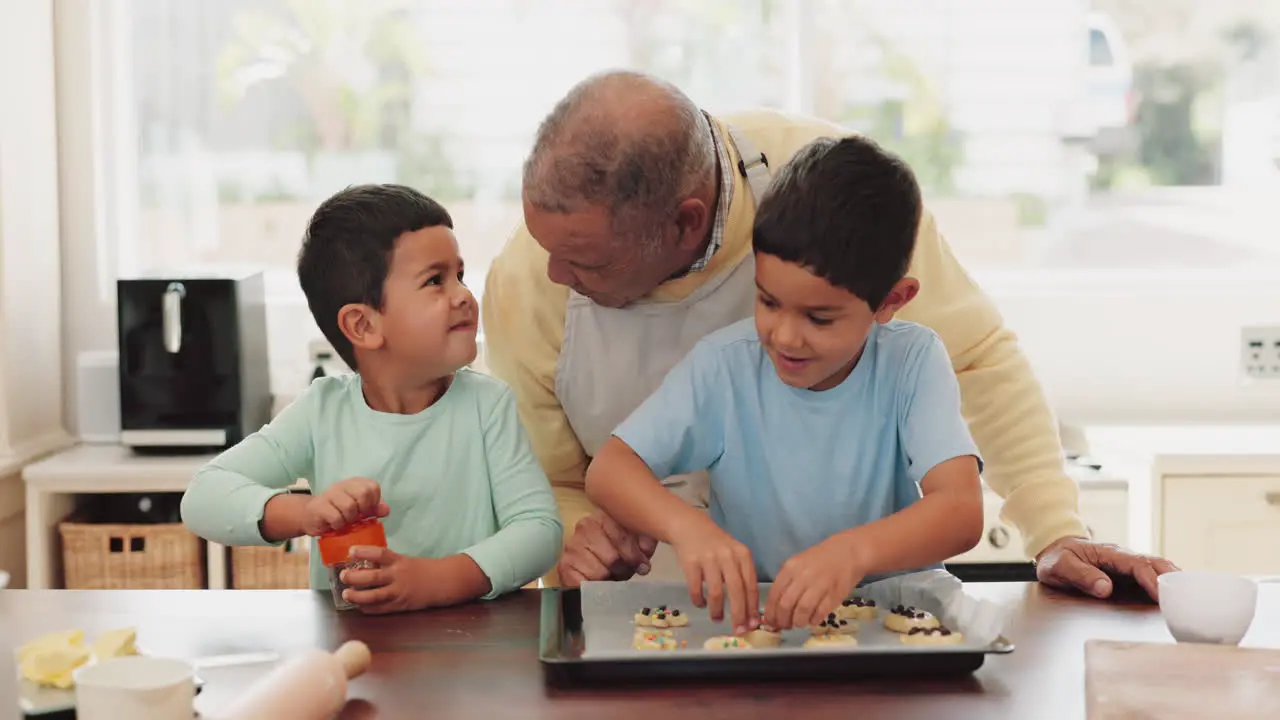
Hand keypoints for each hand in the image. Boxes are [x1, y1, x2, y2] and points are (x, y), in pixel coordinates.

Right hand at [301, 477, 389, 535]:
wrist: (310, 516)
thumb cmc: (338, 513)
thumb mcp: (358, 510)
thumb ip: (373, 509)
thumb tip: (386, 510)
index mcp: (355, 483)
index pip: (373, 487)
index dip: (372, 503)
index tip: (365, 512)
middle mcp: (343, 485)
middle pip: (363, 493)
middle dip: (362, 510)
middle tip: (355, 517)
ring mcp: (330, 493)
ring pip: (350, 506)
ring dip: (348, 519)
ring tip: (343, 522)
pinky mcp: (319, 506)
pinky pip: (336, 517)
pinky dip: (338, 525)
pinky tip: (334, 525)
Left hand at [339, 546, 431, 613]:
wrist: (441, 582)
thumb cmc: (421, 569)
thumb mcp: (404, 560)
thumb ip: (386, 563)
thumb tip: (362, 564)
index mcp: (399, 561)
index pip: (380, 554)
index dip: (364, 552)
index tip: (350, 551)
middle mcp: (398, 576)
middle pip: (373, 577)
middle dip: (355, 577)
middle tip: (343, 576)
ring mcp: (399, 592)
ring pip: (375, 596)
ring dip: (358, 596)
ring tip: (346, 594)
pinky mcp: (400, 605)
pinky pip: (381, 609)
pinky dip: (368, 608)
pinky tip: (360, 606)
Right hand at [557, 511, 657, 587]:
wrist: (599, 548)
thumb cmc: (622, 542)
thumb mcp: (640, 537)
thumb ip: (646, 544)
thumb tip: (643, 564)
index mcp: (605, 516)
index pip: (621, 538)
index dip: (634, 556)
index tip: (642, 566)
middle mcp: (585, 527)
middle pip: (612, 559)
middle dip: (623, 569)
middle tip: (625, 571)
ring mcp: (572, 546)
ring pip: (599, 574)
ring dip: (608, 579)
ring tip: (612, 575)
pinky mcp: (564, 565)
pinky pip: (580, 584)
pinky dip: (591, 588)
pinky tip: (598, 583)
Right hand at [670, 517, 758, 632]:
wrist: (690, 527)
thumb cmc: (716, 546)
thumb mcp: (734, 555)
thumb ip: (742, 578)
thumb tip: (750, 613)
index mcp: (743, 555)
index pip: (751, 585)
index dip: (753, 608)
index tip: (754, 625)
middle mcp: (728, 556)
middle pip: (737, 590)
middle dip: (739, 614)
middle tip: (739, 630)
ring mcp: (708, 558)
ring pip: (716, 591)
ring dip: (717, 610)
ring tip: (716, 618)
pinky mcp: (690, 562)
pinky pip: (696, 588)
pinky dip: (699, 600)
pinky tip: (700, 604)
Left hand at [765, 534, 866, 629]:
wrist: (848, 552)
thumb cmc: (820, 559)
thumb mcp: (798, 564)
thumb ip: (786, 583)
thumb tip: (775, 608)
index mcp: (791, 568)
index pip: (775, 594)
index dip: (770, 612)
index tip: (770, 623)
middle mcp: (803, 576)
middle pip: (786, 605)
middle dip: (782, 620)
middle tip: (784, 626)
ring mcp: (819, 585)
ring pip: (802, 611)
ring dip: (798, 622)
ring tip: (799, 623)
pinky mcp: (834, 594)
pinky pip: (819, 613)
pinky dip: (813, 620)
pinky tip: (812, 620)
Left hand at [1035, 536, 1178, 601]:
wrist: (1053, 547)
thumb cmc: (1057, 557)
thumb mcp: (1060, 566)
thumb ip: (1082, 575)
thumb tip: (1107, 588)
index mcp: (1109, 553)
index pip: (1137, 565)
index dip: (1151, 580)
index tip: (1162, 597)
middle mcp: (1123, 556)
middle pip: (1155, 563)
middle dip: (1172, 579)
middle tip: (1186, 599)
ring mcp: (1127, 563)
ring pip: (1157, 568)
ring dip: (1173, 581)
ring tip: (1189, 598)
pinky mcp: (1127, 572)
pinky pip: (1151, 575)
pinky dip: (1166, 583)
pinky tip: (1176, 595)